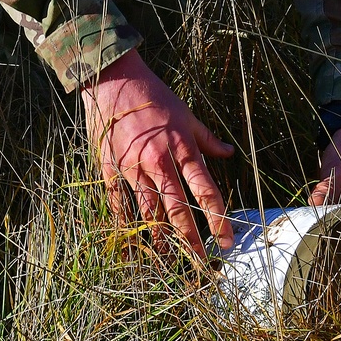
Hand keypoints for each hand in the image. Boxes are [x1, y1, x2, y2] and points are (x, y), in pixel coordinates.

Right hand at [80, 49, 233, 255]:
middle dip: (191, 238)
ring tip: (169, 258)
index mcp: (182, 148)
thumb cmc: (153, 96)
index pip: (205, 190)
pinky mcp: (111, 168)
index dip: (218, 218)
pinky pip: (119, 203)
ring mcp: (133, 167)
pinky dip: (126, 225)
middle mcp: (159, 162)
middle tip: (202, 260)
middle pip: (178, 209)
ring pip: (149, 211)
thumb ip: (208, 138)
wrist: (114, 80)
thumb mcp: (187, 114)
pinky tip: (132, 244)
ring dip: (160, 238)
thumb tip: (230, 153)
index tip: (227, 239)